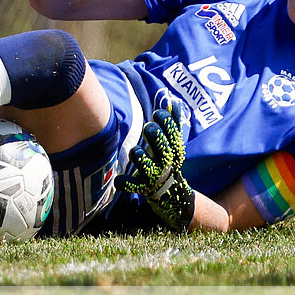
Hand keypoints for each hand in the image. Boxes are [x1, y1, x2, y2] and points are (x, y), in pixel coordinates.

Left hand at [116, 101, 194, 231]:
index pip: (172, 131)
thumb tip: (173, 101)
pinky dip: (124, 183)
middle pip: (161, 144)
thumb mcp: (172, 143)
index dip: (164, 119)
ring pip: (144, 162)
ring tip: (136, 151)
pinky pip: (131, 185)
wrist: (171, 192)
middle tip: (148, 128)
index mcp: (174, 149)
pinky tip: (119, 180)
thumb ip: (173, 123)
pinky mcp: (143, 187)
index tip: (157, 114)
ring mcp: (154, 176)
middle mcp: (166, 162)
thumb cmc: (166, 159)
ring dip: (138, 154)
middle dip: (153, 132)